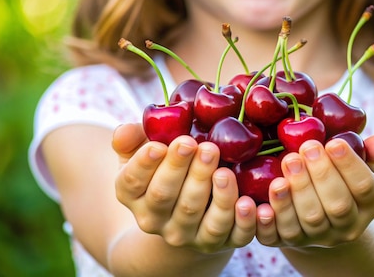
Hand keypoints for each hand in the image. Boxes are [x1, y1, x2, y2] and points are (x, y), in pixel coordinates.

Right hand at [112, 123, 255, 252]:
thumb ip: (132, 138)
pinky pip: (230, 235)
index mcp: (133, 195)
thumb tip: (125, 131)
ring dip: (211, 192)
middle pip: (164, 196)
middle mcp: (154, 220)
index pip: (131, 182)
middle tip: (194, 144)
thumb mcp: (143, 151)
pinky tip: (248, 202)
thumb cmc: (166, 168)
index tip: (159, 145)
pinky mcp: (216, 242)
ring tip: (223, 170)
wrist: (187, 214)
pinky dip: (241, 221)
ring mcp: (186, 234)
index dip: (144, 164)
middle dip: (179, 169)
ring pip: (196, 215)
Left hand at [255, 134, 373, 247]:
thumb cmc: (341, 176)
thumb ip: (370, 150)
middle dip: (321, 175)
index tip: (333, 142)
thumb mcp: (359, 162)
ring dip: (297, 192)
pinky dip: (269, 222)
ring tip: (288, 162)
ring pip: (310, 220)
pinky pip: (278, 237)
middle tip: (307, 147)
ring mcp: (318, 237)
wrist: (322, 214)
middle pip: (337, 206)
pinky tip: (263, 204)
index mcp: (370, 204)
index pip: (364, 188)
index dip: (349, 166)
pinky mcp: (289, 242)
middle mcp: (347, 226)